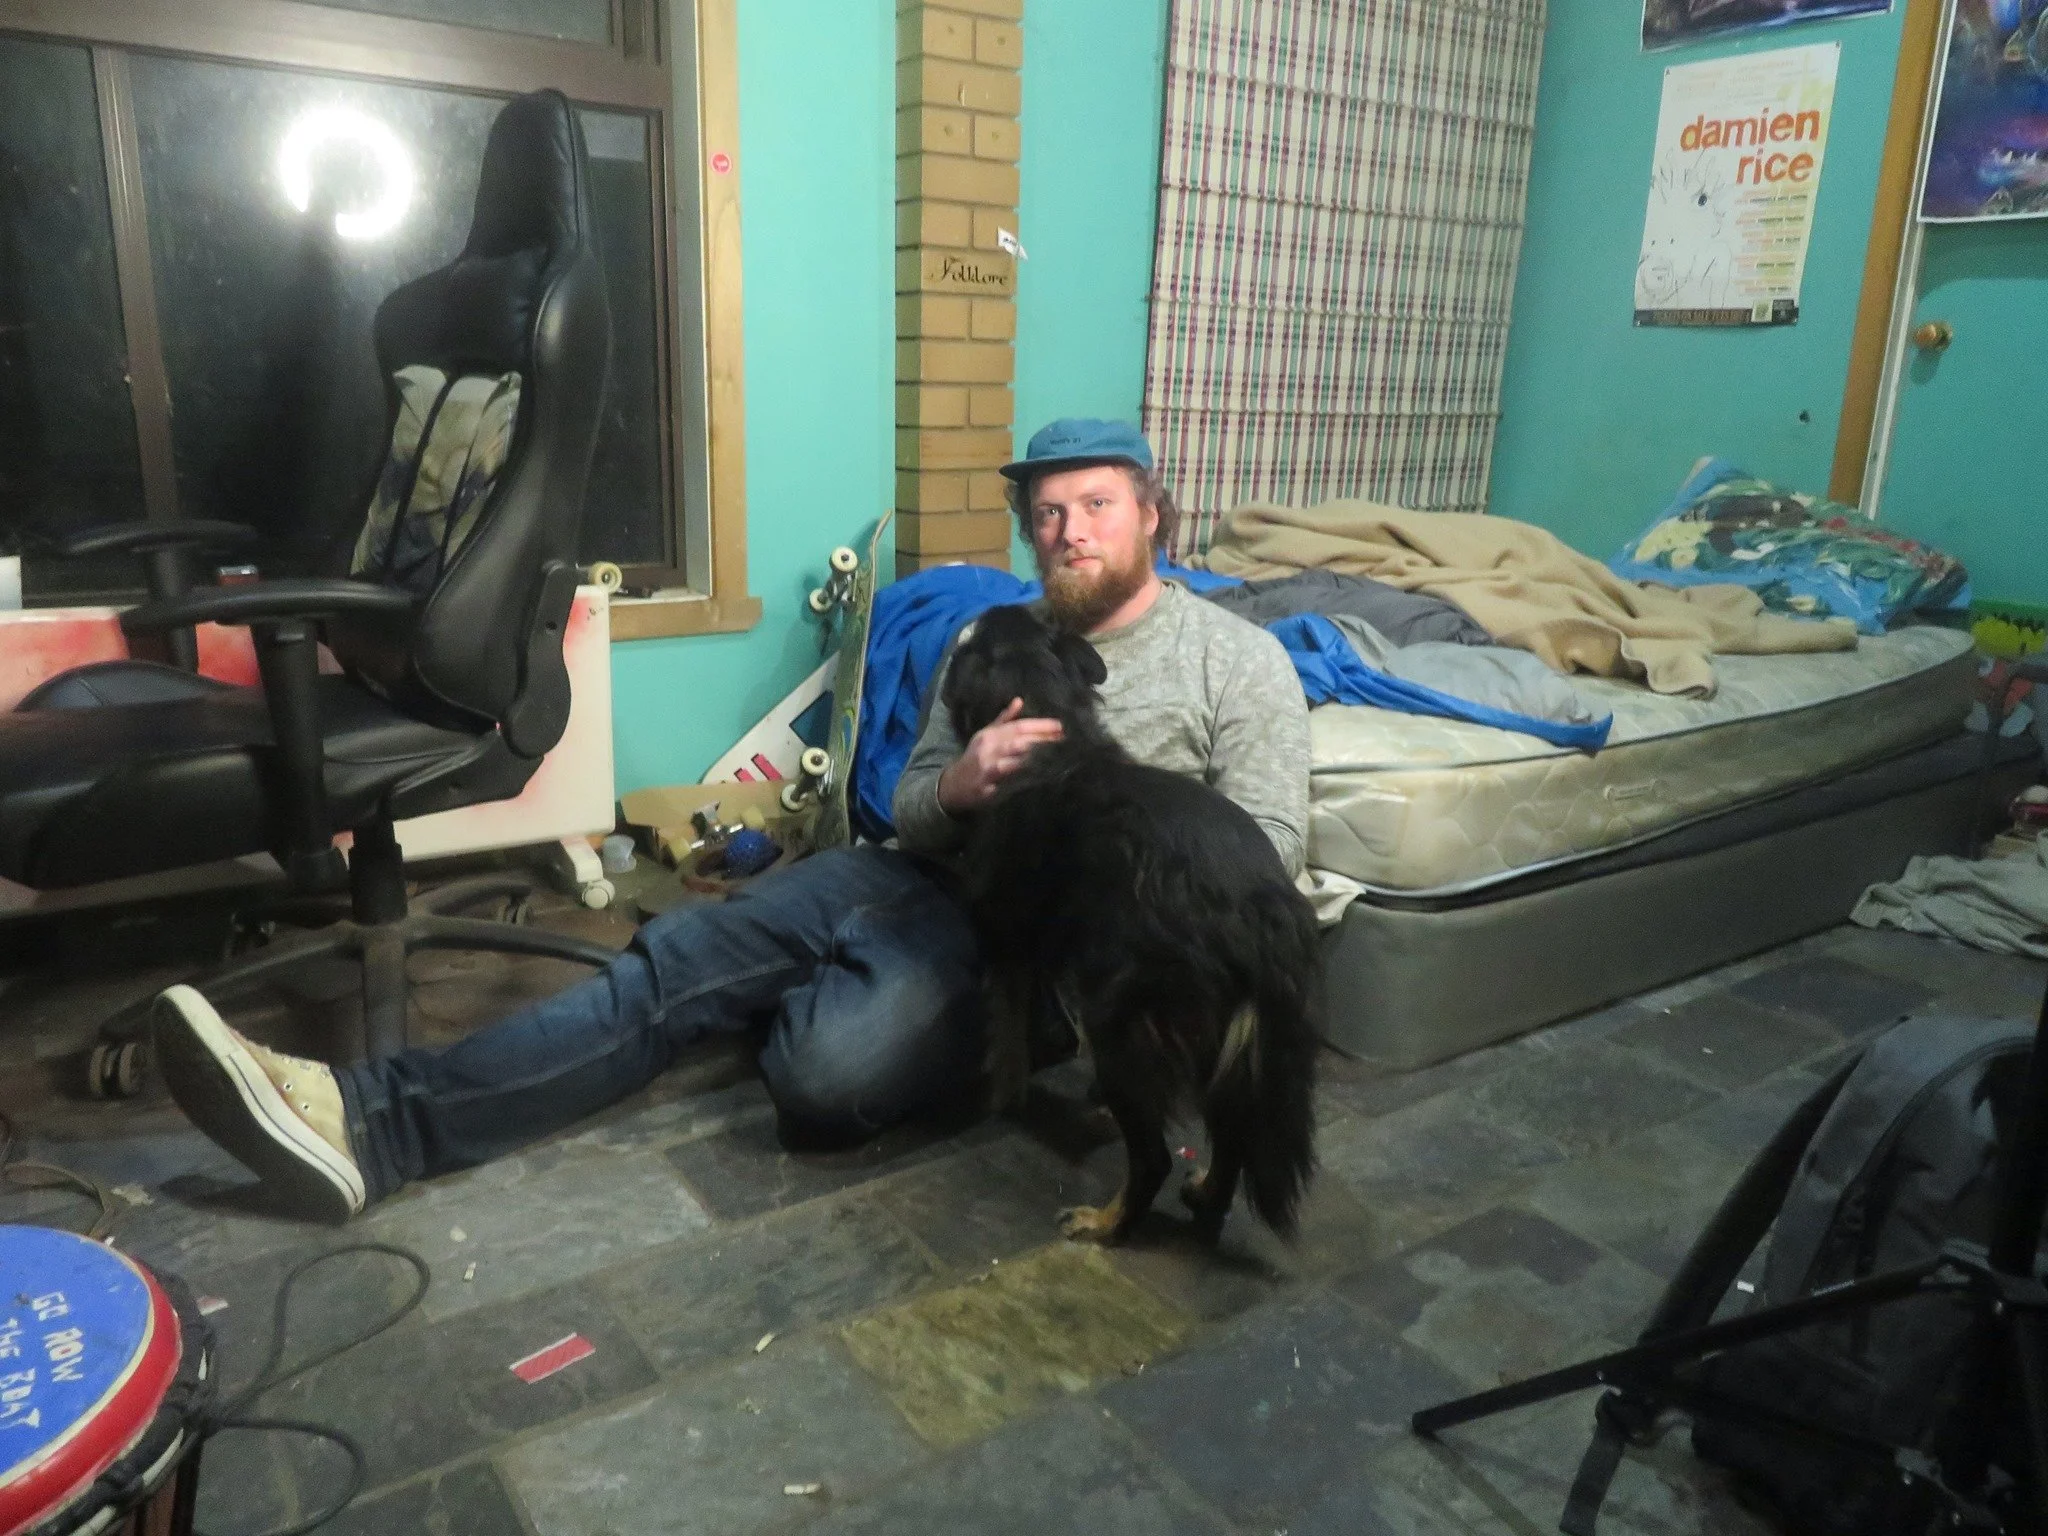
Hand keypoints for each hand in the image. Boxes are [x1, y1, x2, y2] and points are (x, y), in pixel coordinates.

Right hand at [937, 698, 1063, 812]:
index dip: (1040, 726)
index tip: (1060, 726)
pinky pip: (1008, 785)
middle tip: (1063, 740)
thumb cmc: (975, 757)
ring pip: (1013, 763)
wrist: (953, 784)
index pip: (1019, 727)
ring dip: (1034, 760)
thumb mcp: (986, 735)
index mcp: (990, 735)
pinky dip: (1022, 781)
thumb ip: (1005, 719)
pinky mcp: (987, 790)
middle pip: (1019, 742)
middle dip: (1042, 741)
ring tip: (1054, 757)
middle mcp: (988, 750)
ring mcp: (987, 771)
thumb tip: (1020, 700)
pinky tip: (1038, 780)